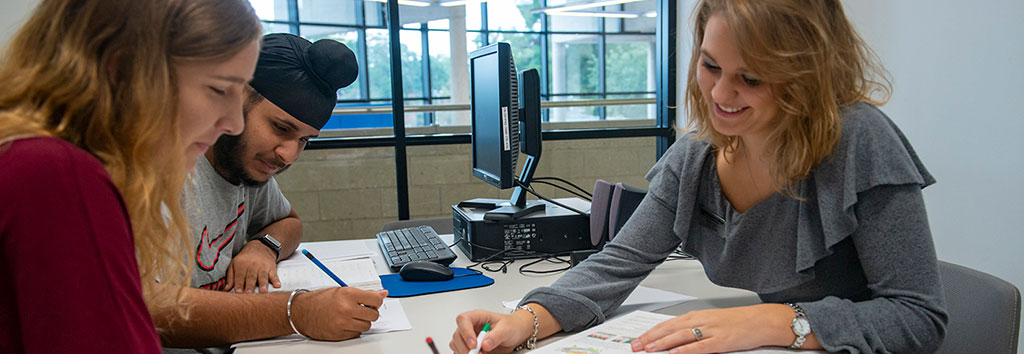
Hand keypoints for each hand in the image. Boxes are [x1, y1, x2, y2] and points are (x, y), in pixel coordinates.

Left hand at [224, 240, 280, 292]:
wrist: (260, 246)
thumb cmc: (245, 258)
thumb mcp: (234, 264)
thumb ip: (230, 277)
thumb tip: (225, 289)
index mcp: (241, 265)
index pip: (239, 276)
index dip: (239, 284)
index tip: (238, 292)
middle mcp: (252, 266)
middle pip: (251, 277)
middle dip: (250, 286)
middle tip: (249, 294)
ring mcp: (263, 267)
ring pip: (262, 276)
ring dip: (263, 284)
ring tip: (263, 291)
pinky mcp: (271, 268)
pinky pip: (274, 274)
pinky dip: (276, 280)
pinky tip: (277, 285)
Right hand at [291, 288, 387, 340]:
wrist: (301, 312)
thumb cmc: (319, 300)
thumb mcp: (342, 291)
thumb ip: (363, 293)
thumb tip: (382, 294)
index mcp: (348, 295)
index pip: (376, 299)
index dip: (377, 300)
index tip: (375, 301)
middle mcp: (347, 309)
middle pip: (374, 314)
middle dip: (371, 312)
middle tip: (363, 309)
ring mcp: (343, 323)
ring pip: (367, 326)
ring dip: (363, 321)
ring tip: (353, 316)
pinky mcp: (340, 334)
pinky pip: (357, 334)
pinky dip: (354, 329)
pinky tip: (347, 323)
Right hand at [450, 309, 534, 353]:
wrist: (516, 333)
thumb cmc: (511, 326)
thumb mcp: (506, 329)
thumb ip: (496, 336)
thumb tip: (485, 344)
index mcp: (477, 317)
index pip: (463, 319)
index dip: (466, 332)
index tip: (474, 344)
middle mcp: (471, 326)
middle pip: (458, 335)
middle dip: (466, 347)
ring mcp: (469, 337)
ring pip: (456, 345)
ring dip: (465, 352)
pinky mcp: (470, 347)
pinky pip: (461, 352)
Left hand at [630, 304, 795, 353]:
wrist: (760, 321)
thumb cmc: (737, 322)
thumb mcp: (710, 322)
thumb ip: (692, 330)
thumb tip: (673, 341)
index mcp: (696, 316)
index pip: (667, 324)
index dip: (651, 332)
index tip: (638, 339)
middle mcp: (700, 321)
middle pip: (669, 329)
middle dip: (650, 338)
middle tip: (636, 346)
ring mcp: (710, 331)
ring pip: (681, 336)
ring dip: (662, 343)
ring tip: (649, 349)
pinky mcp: (721, 341)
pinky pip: (700, 347)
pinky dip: (686, 350)